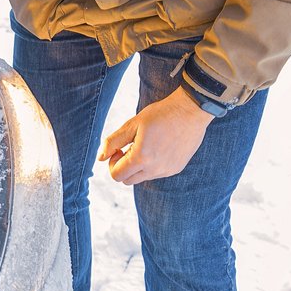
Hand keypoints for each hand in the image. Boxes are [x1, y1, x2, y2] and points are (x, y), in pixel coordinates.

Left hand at [97, 86, 213, 184]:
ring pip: (142, 178)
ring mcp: (168, 170)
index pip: (116, 175)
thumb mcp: (131, 125)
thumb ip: (112, 142)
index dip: (112, 163)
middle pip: (127, 180)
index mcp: (141, 158)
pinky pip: (157, 173)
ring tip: (144, 146)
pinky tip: (157, 147)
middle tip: (128, 148)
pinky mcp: (177, 168)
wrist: (191, 110)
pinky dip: (151, 165)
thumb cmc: (159, 114)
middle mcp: (155, 169)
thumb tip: (100, 158)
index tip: (119, 149)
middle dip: (123, 167)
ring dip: (137, 167)